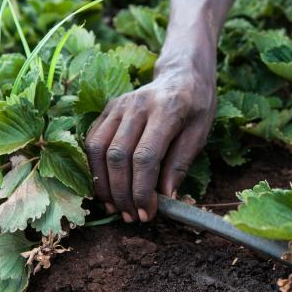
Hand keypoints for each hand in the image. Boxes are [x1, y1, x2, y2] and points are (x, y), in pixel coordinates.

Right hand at [85, 65, 215, 222]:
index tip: (148, 213)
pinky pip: (92, 140)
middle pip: (118, 156)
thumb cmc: (196, 105)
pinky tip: (105, 186)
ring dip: (103, 184)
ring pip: (98, 149)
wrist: (182, 74)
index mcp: (167, 110)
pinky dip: (94, 167)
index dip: (143, 190)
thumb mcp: (200, 133)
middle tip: (131, 216)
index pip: (146, 156)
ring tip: (115, 207)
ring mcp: (118, 105)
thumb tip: (165, 197)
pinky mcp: (108, 108)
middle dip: (122, 193)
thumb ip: (180, 163)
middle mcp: (137, 105)